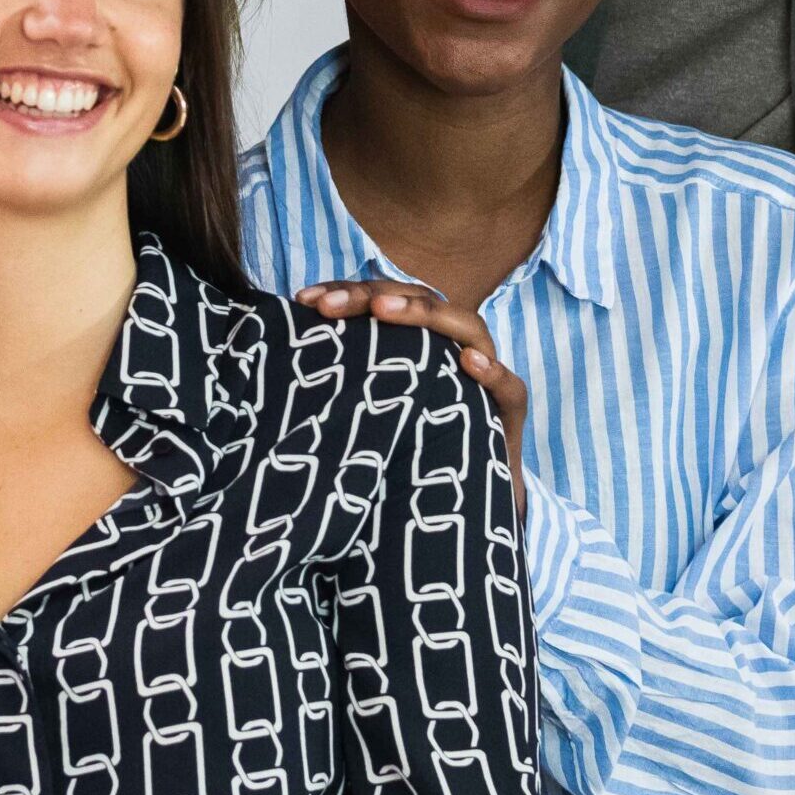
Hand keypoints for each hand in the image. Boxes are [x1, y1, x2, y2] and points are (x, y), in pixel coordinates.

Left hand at [296, 277, 526, 512]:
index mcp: (421, 339)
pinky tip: (469, 363)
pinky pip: (508, 387)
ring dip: (425, 316)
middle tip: (328, 306)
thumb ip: (349, 375)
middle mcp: (454, 346)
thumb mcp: (374, 406)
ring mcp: (486, 373)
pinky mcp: (509, 412)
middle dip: (372, 298)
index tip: (304, 299)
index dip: (348, 292)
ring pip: (464, 328)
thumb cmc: (412, 445)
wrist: (467, 502)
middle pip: (420, 303)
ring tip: (385, 313)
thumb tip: (284, 351)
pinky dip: (491, 372)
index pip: (386, 300)